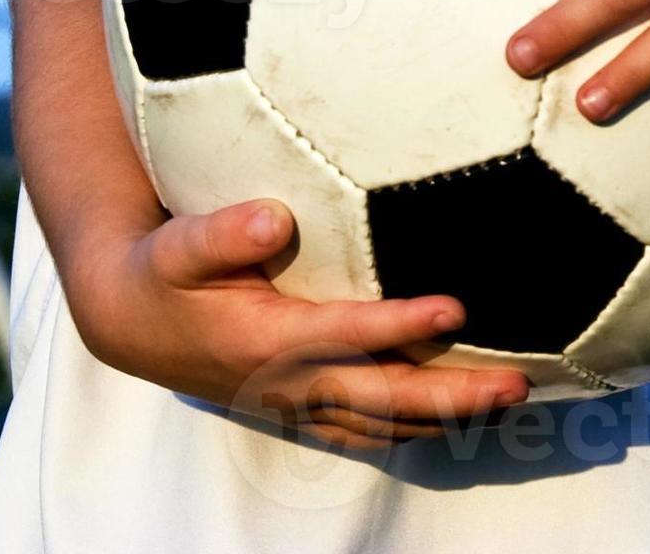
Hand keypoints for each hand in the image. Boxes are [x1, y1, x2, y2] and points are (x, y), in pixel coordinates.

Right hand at [65, 196, 529, 451]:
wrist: (132, 321)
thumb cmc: (164, 272)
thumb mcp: (177, 245)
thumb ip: (221, 233)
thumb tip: (274, 220)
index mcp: (264, 340)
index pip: (345, 335)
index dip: (400, 327)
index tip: (455, 310)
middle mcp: (288, 382)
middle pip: (383, 398)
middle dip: (453, 394)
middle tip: (518, 383)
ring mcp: (299, 403)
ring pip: (386, 425)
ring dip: (450, 418)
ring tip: (513, 399)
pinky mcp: (306, 410)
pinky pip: (372, 431)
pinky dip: (421, 428)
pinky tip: (468, 414)